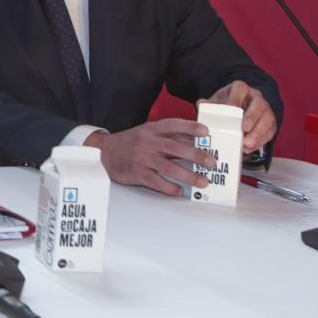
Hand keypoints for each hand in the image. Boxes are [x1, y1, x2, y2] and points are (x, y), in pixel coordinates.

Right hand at [85, 118, 213, 195]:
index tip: (206, 131)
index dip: (190, 127)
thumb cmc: (131, 143)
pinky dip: (170, 188)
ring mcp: (142, 158)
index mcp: (152, 130)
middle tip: (211, 162)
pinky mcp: (137, 173)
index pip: (173, 125)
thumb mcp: (148, 133)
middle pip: (175, 148)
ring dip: (189, 176)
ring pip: (169, 168)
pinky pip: (157, 182)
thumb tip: (195, 142)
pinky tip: (180, 191)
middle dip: (196, 155)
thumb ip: (168, 137)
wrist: (105, 152)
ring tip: (203, 182)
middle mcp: (148, 142)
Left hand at [204, 81, 277, 152]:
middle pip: (259, 105)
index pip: (241, 88)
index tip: (231, 107)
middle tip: (244, 129)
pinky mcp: (271, 124)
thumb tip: (201, 104)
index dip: (236, 98)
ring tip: (247, 144)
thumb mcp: (217, 101)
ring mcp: (266, 111)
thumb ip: (209, 104)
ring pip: (267, 120)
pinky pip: (269, 132)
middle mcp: (257, 98)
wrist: (243, 106)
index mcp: (241, 89)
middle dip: (252, 117)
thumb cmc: (228, 104)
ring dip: (258, 133)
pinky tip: (250, 149)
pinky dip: (260, 142)